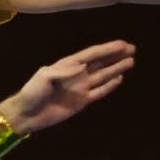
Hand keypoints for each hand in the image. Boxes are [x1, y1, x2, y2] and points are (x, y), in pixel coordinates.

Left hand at [0, 41, 135, 133]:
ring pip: (103, 75)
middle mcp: (76, 74)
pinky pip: (99, 92)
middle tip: (132, 48)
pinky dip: (109, 86)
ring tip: (131, 61)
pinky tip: (120, 79)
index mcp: (67, 65)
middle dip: (115, 55)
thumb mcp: (43, 77)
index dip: (107, 49)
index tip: (123, 44)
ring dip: (116, 68)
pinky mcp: (81, 101)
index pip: (91, 54)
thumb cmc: (32, 92)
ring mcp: (80, 88)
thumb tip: (82, 66)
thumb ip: (63, 71)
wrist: (26, 114)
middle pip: (100, 62)